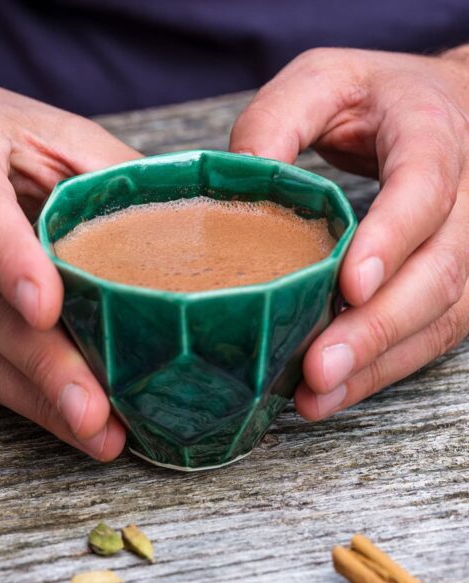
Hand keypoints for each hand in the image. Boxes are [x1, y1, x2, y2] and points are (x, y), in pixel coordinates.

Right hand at [0, 53, 139, 458]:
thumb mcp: (47, 131)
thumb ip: (106, 172)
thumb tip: (183, 220)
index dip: (10, 261)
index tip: (47, 309)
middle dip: (44, 365)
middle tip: (96, 412)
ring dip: (38, 399)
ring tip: (97, 432)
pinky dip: (18, 398)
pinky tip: (63, 420)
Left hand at [230, 47, 468, 419]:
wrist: (431, 108)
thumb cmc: (372, 96)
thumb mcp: (320, 83)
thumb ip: (277, 122)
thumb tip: (238, 181)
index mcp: (433, 133)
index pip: (425, 187)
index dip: (392, 239)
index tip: (349, 288)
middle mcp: (466, 195)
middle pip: (439, 271)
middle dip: (377, 328)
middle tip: (317, 369)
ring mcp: (467, 245)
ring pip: (441, 316)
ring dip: (378, 364)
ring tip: (316, 396)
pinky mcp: (452, 280)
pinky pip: (431, 333)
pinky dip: (383, 367)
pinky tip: (336, 390)